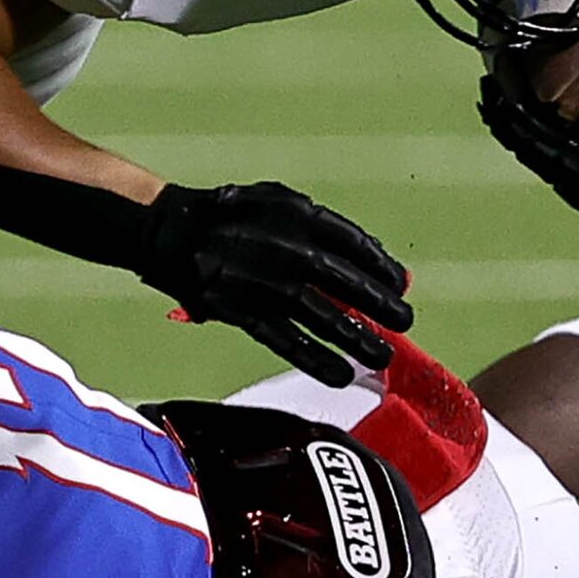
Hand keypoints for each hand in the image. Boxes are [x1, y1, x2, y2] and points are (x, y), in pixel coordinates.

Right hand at [140, 182, 412, 386]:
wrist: (174, 231)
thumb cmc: (234, 217)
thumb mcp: (280, 202)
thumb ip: (326, 227)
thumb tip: (377, 256)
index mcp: (299, 215)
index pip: (355, 244)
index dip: (382, 268)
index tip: (400, 286)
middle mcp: (287, 248)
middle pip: (346, 282)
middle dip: (380, 305)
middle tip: (404, 321)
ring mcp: (265, 282)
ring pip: (323, 316)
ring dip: (356, 338)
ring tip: (380, 354)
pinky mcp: (242, 311)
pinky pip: (287, 341)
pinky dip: (317, 360)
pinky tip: (341, 374)